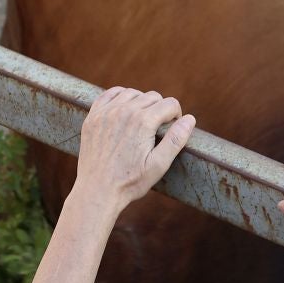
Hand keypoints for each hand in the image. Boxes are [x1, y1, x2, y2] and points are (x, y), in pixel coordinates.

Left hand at [74, 87, 195, 211]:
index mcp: (143, 122)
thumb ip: (176, 140)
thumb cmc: (130, 181)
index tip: (172, 127)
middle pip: (153, 97)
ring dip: (141, 103)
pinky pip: (110, 94)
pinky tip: (125, 110)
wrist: (97, 190)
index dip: (176, 115)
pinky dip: (121, 97)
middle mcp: (124, 111)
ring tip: (143, 121)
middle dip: (160, 109)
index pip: (170, 104)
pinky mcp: (93, 116)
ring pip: (132, 93)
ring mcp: (106, 112)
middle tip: (157, 128)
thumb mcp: (159, 165)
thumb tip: (189, 119)